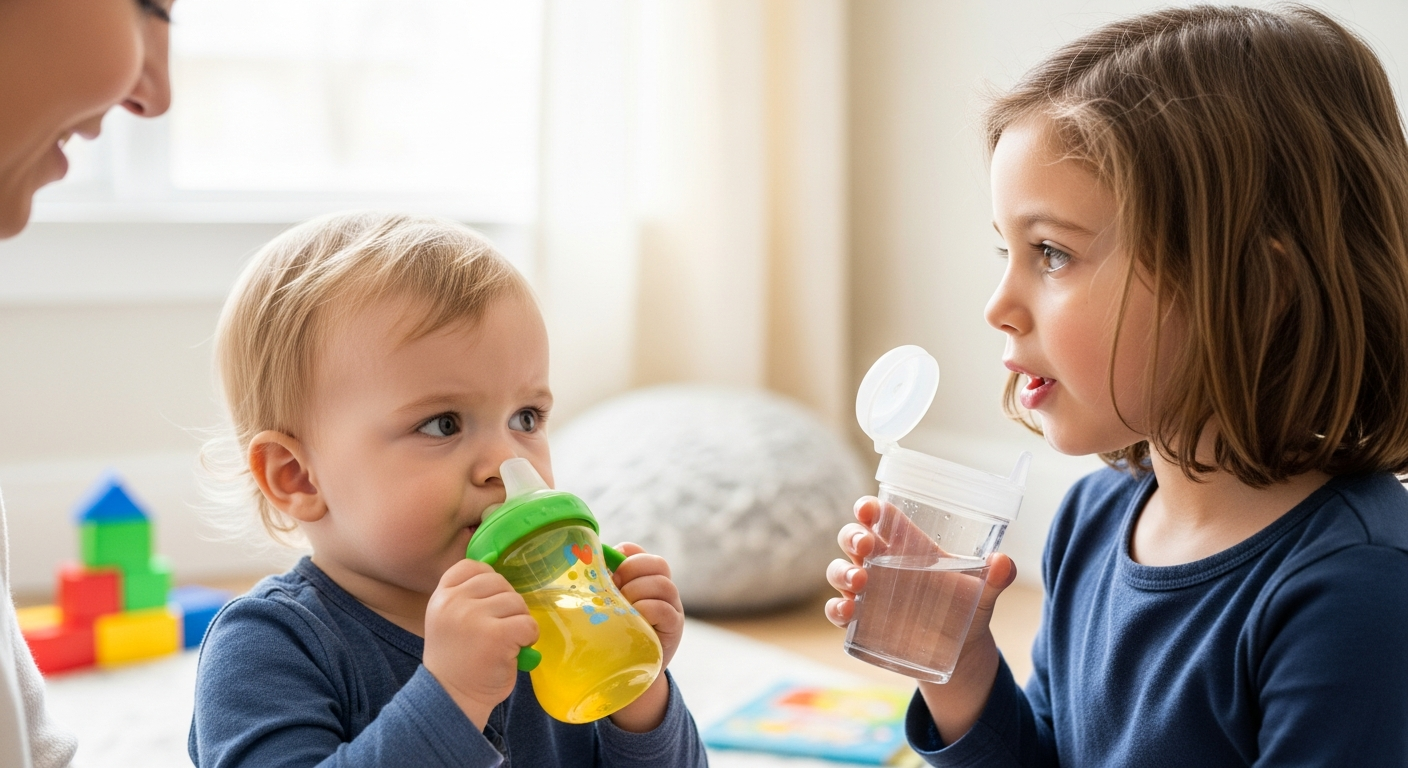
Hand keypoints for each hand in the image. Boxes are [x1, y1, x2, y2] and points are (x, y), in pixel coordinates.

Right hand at [423, 559, 538, 730]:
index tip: (489, 604)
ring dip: (519, 622)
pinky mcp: (496, 635)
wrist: (452, 699)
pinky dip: (529, 637)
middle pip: (499, 582)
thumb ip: (467, 598)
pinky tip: (515, 650)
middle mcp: (454, 602)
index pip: (471, 566)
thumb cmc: (458, 660)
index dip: (489, 581)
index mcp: (441, 596)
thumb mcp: (449, 620)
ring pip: (517, 602)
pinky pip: (528, 624)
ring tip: (506, 642)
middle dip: (508, 605)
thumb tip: (503, 581)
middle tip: (500, 629)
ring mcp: (474, 617)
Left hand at [607, 542, 683, 731]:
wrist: (627, 673)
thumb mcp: (605, 607)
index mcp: (643, 578)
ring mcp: (671, 607)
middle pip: (657, 563)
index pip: (638, 552)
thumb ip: (596, 588)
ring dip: (637, 591)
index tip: (608, 569)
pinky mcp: (673, 628)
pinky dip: (647, 609)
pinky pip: (665, 610)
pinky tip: (635, 618)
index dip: (623, 554)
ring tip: (623, 607)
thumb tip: (570, 570)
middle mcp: (662, 589)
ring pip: (663, 584)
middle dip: (632, 571)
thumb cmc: (612, 635)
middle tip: (615, 588)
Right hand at [824, 496, 1017, 743]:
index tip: (868, 508)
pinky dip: (837, 609)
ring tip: (860, 582)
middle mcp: (880, 564)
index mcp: (906, 546)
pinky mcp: (861, 620)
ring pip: (839, 571)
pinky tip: (848, 612)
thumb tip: (1004, 563)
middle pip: (852, 538)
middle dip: (853, 536)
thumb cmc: (966, 607)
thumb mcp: (982, 593)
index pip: (880, 518)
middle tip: (866, 545)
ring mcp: (867, 592)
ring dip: (843, 572)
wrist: (958, 651)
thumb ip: (994, 578)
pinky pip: (837, 610)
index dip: (868, 508)